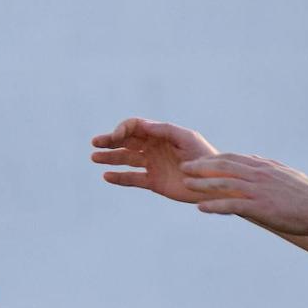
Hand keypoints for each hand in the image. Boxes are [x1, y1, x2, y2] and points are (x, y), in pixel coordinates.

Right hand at [91, 118, 217, 202]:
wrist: (213, 183)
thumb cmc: (203, 156)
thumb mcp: (186, 138)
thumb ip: (164, 130)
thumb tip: (141, 125)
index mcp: (160, 134)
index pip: (135, 127)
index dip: (123, 129)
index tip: (116, 137)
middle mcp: (153, 148)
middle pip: (126, 142)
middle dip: (110, 141)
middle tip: (95, 143)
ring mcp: (152, 165)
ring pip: (126, 159)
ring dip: (110, 158)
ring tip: (94, 158)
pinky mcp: (153, 182)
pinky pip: (132, 179)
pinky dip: (119, 178)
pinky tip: (106, 176)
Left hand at [181, 153, 307, 234]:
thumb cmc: (306, 196)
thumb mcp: (287, 174)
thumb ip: (268, 166)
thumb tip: (255, 159)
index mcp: (263, 167)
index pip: (232, 158)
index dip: (213, 159)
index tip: (198, 161)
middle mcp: (258, 175)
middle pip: (223, 167)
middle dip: (201, 167)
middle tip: (184, 168)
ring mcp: (258, 190)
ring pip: (224, 183)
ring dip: (202, 184)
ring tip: (185, 185)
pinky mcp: (260, 207)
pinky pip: (231, 205)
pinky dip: (214, 205)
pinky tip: (200, 208)